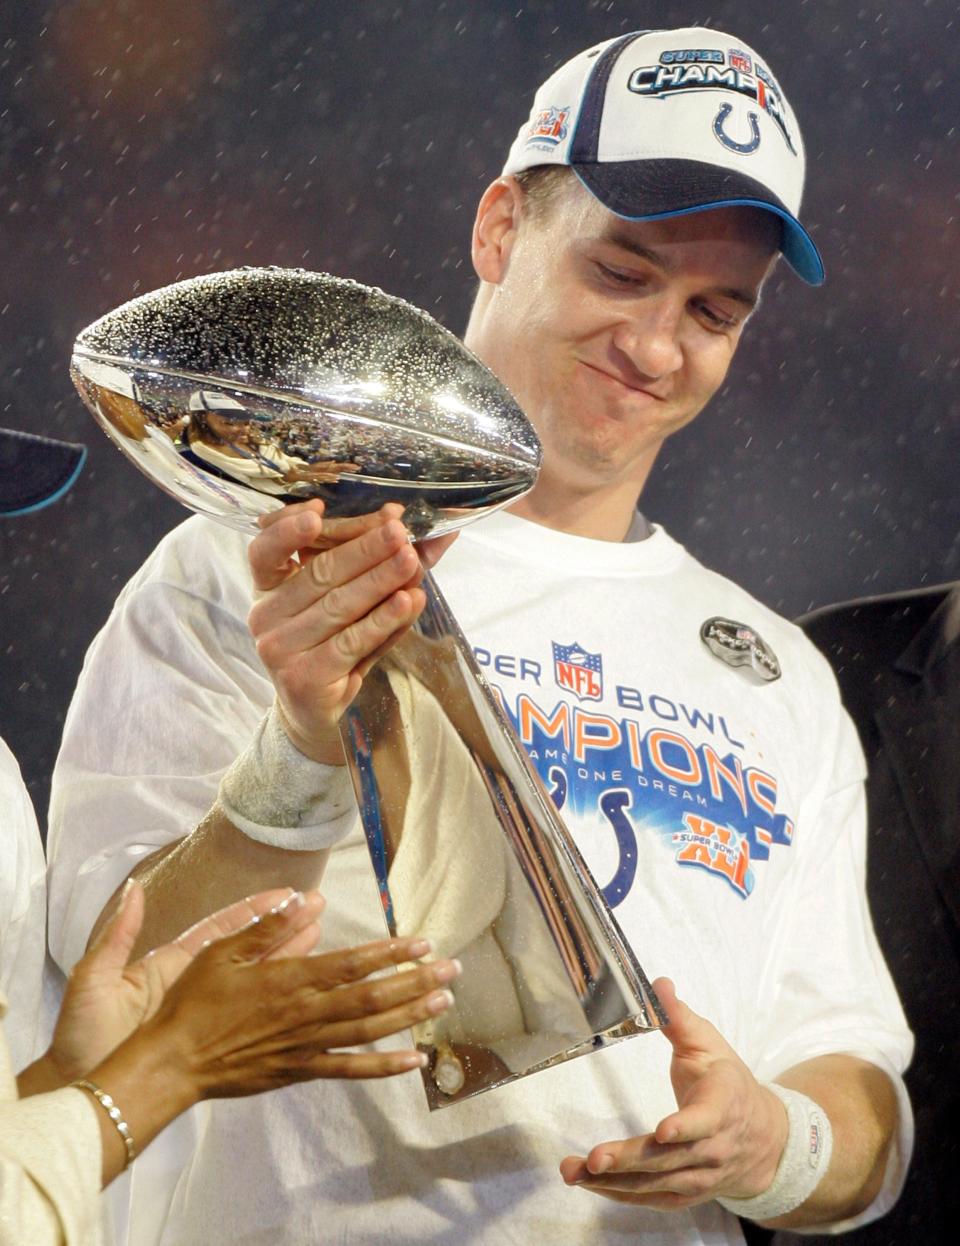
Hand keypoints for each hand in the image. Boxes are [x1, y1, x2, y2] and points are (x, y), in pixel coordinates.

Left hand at [43, 882, 316, 1083]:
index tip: (287, 893)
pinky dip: (275, 1005)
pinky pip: (248, 1019)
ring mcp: (203, 1014)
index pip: (219, 928)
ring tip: (320, 937)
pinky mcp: (208, 1043)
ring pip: (254, 981)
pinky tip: (302, 996)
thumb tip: (135, 887)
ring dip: (286, 960)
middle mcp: (193, 984)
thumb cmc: (83, 1036)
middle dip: (281, 928)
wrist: (84, 1091)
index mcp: (169, 965)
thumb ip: (117, 934)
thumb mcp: (94, 979)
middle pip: (247, 950)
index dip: (253, 910)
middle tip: (317, 908)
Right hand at [140, 899, 459, 1090]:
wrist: (173, 1061)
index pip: (353, 963)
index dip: (392, 952)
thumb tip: (310, 898)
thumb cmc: (195, 1002)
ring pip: (370, 1030)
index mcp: (289, 979)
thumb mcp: (224, 951)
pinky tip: (415, 1060)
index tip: (422, 942)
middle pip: (373, 996)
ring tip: (443, 1001)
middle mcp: (306, 1013)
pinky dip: (386, 1067)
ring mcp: (307, 1045)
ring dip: (410, 1015)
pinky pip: (351, 1069)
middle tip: (452, 969)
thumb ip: (270, 926)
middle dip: (416, 981)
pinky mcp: (301, 1071)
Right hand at [247, 499, 456, 762]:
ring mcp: (280, 649)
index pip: (264, 551)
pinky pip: (352, 641)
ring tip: (412, 561)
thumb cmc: (332, 643)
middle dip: (364, 549)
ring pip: (339, 606)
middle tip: (399, 532)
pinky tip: (408, 601)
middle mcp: (264, 616)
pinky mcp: (305, 677)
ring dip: (380, 581)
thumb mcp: (346, 600)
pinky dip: (384, 620)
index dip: (286, 529)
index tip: (318, 511)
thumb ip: (379, 564)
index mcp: (267, 587)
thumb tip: (433, 535)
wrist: (316, 710)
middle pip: (318, 573)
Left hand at [559, 978, 787, 1210]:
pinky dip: (621, 1196)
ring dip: (613, 1181)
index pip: (705, 1120)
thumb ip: (679, 1017)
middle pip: (670, 1158)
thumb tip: (658, 984)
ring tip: (574, 1171)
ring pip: (656, 1183)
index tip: (662, 1131)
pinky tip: (590, 1185)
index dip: (685, 1127)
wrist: (762, 1137)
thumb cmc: (727, 1082)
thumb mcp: (709, 1043)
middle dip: (630, 1159)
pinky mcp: (687, 1192)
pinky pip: (653, 1198)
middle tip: (594, 1158)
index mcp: (722, 1105)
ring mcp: (701, 1175)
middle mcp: (713, 1147)